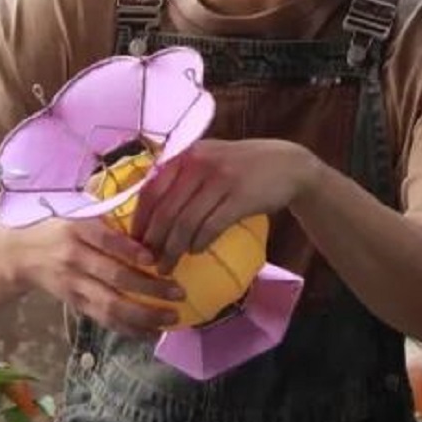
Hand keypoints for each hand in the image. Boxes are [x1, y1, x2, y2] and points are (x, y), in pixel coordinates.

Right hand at [11, 215, 184, 338]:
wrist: (20, 253)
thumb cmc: (61, 227)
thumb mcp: (79, 213)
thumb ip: (109, 217)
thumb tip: (153, 215)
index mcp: (78, 229)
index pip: (106, 240)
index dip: (130, 251)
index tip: (155, 259)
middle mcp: (75, 257)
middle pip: (114, 276)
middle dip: (149, 288)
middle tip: (179, 293)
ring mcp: (74, 284)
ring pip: (110, 304)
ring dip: (143, 315)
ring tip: (170, 318)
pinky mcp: (74, 303)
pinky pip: (103, 319)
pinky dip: (128, 329)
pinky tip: (151, 333)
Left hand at [128, 139, 321, 269]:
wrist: (288, 165)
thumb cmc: (241, 168)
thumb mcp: (209, 161)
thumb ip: (182, 178)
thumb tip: (149, 215)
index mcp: (186, 155)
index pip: (151, 190)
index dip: (139, 221)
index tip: (133, 244)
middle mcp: (199, 163)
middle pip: (165, 211)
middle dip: (153, 242)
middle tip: (148, 263)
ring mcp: (220, 179)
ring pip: (185, 222)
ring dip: (173, 250)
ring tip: (167, 266)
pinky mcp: (240, 197)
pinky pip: (210, 227)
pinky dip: (199, 244)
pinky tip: (196, 252)